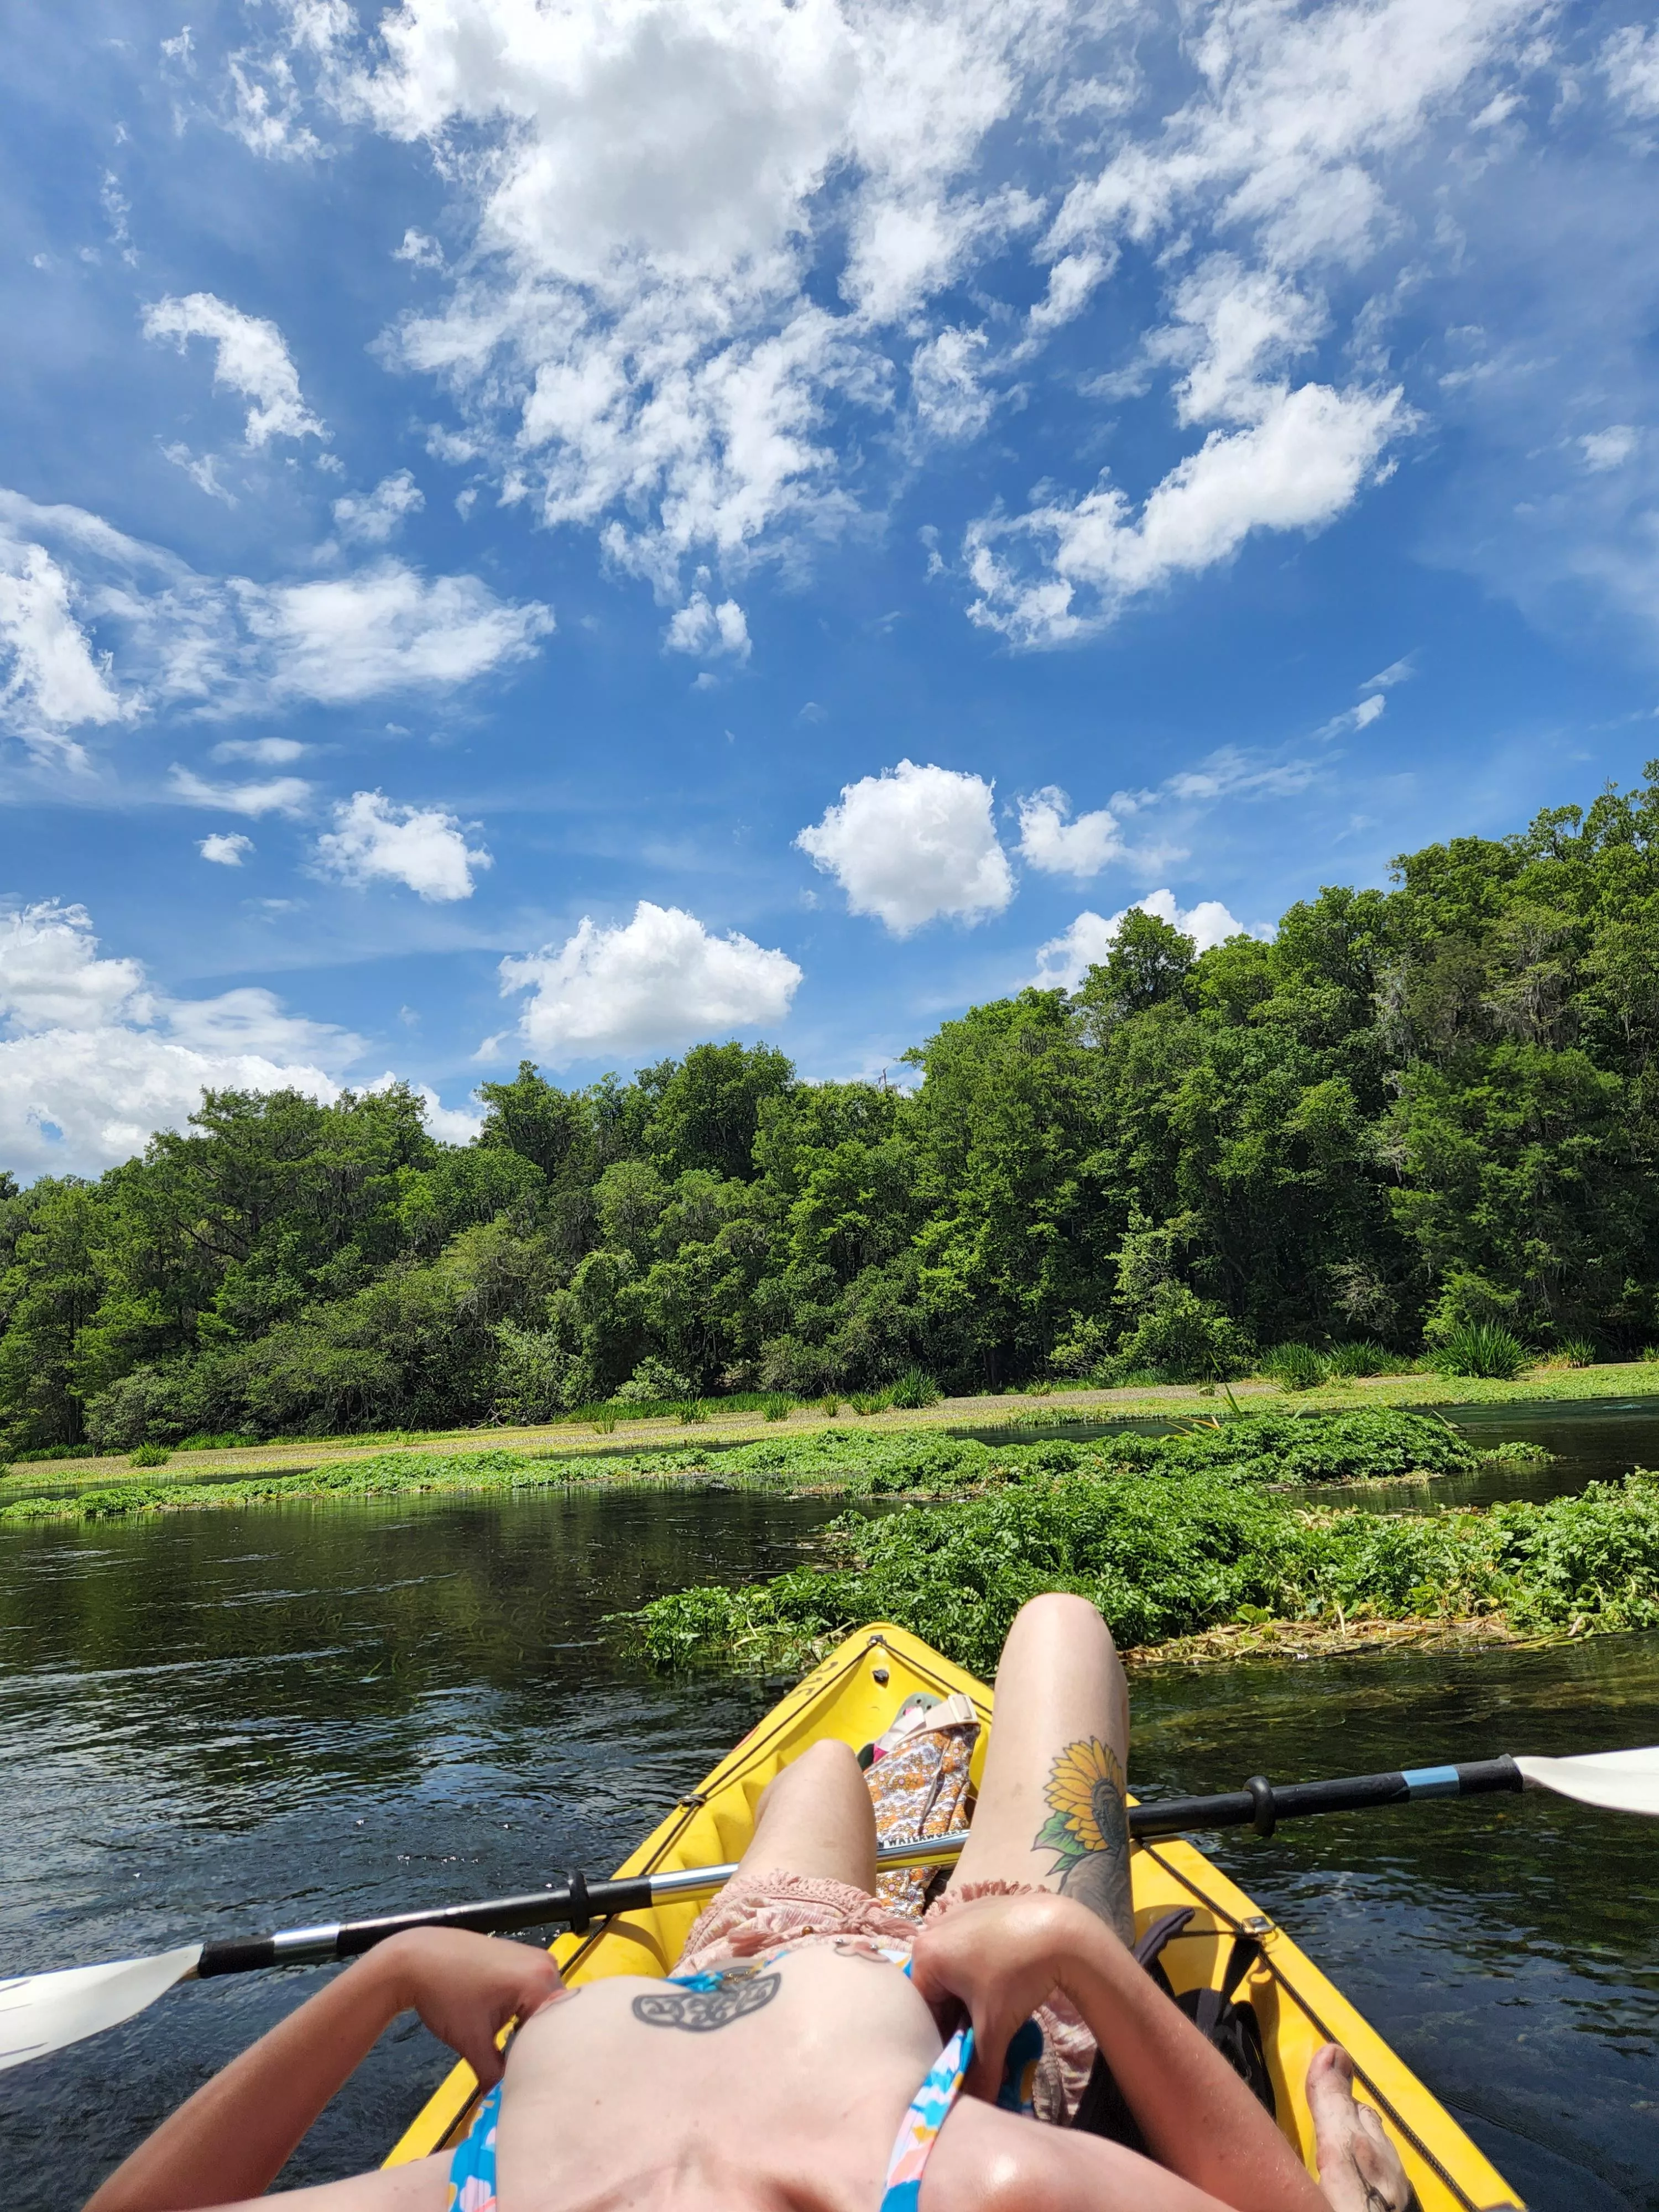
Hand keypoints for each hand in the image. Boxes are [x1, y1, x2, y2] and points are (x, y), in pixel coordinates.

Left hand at [374, 1929, 566, 2088]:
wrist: (416, 1959)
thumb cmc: (444, 1995)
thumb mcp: (471, 2041)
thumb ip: (494, 2075)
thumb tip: (502, 2101)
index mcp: (539, 1980)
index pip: (557, 2031)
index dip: (542, 2059)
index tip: (529, 2080)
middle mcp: (547, 1964)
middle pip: (554, 2017)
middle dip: (538, 2045)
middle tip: (522, 2071)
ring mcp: (535, 1958)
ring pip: (544, 2006)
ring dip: (530, 2029)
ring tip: (513, 2053)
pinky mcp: (521, 1958)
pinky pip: (534, 1992)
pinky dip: (523, 2013)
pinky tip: (506, 2029)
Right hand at [909, 1893, 1105, 2102]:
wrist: (1062, 1930)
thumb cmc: (1017, 1977)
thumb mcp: (995, 2028)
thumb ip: (982, 2072)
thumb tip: (979, 2108)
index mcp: (925, 1955)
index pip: (922, 2011)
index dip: (941, 2038)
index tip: (963, 2055)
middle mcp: (934, 1930)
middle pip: (937, 1989)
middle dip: (958, 2017)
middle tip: (983, 2036)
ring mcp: (957, 1914)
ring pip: (954, 1970)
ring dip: (970, 1997)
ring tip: (996, 2010)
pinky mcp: (980, 1909)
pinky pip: (970, 1948)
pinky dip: (982, 1970)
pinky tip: (1006, 1982)